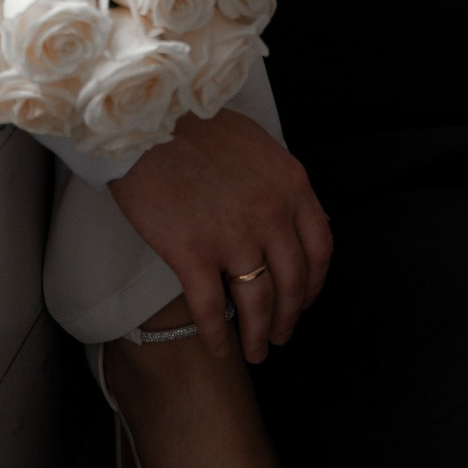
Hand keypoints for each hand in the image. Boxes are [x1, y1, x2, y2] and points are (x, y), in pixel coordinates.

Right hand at [108, 105, 333, 363]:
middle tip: (281, 335)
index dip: (313, 283)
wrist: (147, 117)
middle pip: (292, 283)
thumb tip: (289, 220)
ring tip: (255, 350)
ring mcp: (233, 236)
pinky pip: (211, 308)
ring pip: (258, 303)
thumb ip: (278, 184)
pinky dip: (217, 335)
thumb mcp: (257, 146)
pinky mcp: (193, 253)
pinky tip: (218, 347)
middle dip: (289, 317)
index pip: (319, 248)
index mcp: (291, 186)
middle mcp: (270, 215)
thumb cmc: (195, 125)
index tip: (304, 299)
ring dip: (259, 335)